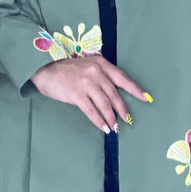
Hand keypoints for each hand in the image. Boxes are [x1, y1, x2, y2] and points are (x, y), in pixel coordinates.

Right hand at [31, 56, 151, 132]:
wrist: (44, 69)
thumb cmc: (66, 70)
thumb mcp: (86, 66)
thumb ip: (100, 75)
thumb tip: (114, 93)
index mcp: (100, 63)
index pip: (122, 78)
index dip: (135, 89)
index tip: (146, 98)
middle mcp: (95, 72)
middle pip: (114, 94)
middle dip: (122, 109)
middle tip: (128, 120)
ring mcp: (86, 83)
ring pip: (105, 105)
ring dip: (111, 118)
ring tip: (115, 127)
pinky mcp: (76, 94)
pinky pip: (92, 111)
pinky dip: (99, 121)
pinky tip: (103, 128)